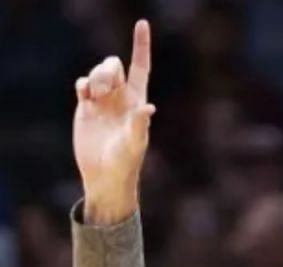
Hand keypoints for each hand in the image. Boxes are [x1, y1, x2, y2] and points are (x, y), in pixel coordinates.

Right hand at [72, 19, 156, 223]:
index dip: (141, 45)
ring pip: (98, 72)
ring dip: (95, 76)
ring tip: (95, 96)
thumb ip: (139, 124)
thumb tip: (148, 109)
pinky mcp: (86, 107)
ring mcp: (103, 101)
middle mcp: (121, 97)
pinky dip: (83, 83)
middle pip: (114, 65)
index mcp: (138, 100)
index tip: (142, 23)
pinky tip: (86, 95)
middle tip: (104, 89)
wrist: (105, 174)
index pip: (142, 67)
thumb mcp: (134, 143)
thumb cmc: (126, 162)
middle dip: (108, 70)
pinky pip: (83, 83)